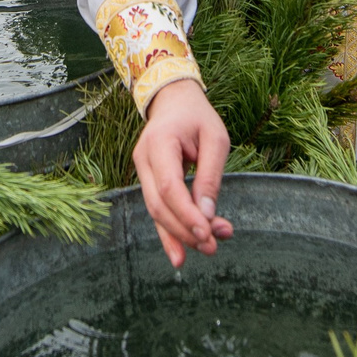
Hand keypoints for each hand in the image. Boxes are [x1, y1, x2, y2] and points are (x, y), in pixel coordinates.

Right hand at [134, 79, 232, 267]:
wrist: (173, 101)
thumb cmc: (198, 117)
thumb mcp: (215, 139)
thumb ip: (210, 176)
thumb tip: (208, 214)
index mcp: (159, 143)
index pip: (169, 187)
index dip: (186, 214)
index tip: (208, 233)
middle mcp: (143, 159)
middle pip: (159, 205)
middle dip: (186, 229)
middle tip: (214, 246)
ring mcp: (141, 171)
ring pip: (156, 212)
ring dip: (180, 235)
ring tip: (207, 249)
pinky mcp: (147, 181)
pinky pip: (156, 210)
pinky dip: (168, 233)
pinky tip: (180, 255)